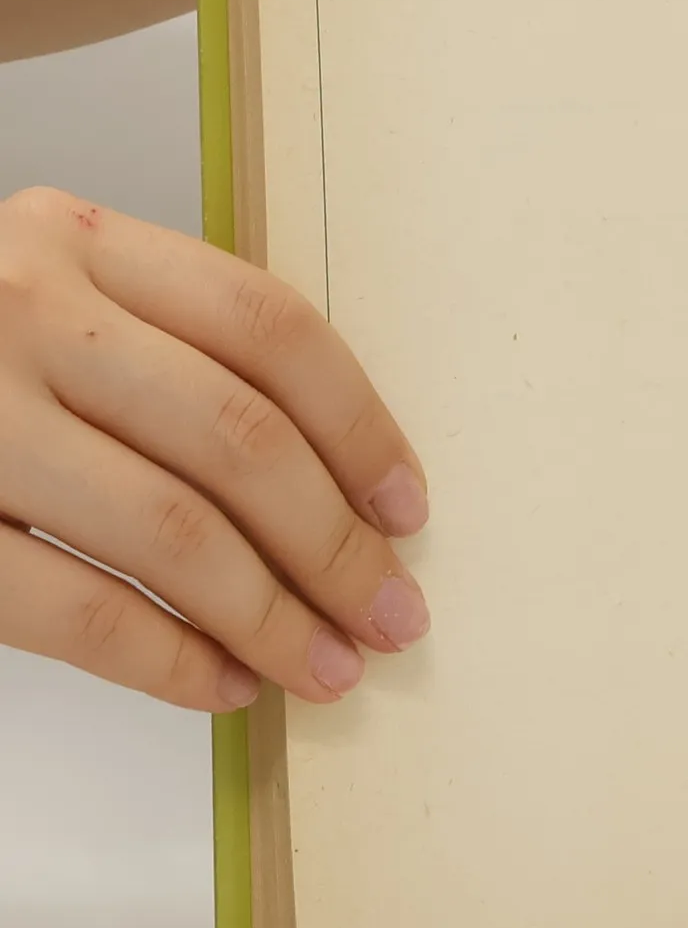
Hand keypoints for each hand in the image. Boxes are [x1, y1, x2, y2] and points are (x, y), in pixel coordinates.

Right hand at [0, 188, 428, 711]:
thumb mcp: (53, 301)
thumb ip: (171, 355)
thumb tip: (343, 492)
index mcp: (78, 241)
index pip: (269, 329)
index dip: (360, 428)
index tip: (408, 510)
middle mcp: (21, 309)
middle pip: (238, 436)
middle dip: (336, 545)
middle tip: (394, 616)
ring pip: (169, 527)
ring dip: (272, 616)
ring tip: (329, 668)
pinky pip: (70, 607)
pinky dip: (168, 659)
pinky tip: (224, 686)